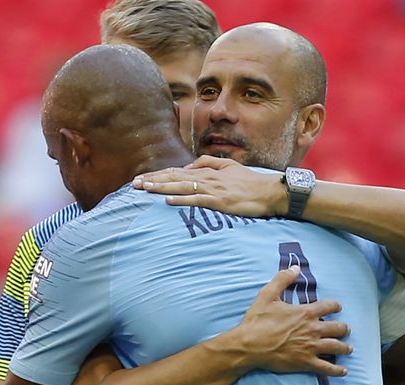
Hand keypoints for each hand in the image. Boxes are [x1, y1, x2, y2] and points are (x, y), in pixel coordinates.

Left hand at [132, 156, 287, 216]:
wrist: (270, 191)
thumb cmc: (250, 182)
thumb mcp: (229, 167)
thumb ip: (209, 163)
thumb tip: (189, 166)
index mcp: (208, 171)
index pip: (177, 172)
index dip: (158, 175)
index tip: (142, 179)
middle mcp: (207, 178)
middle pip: (174, 177)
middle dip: (153, 180)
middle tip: (134, 184)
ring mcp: (213, 189)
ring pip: (182, 187)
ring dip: (162, 188)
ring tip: (145, 189)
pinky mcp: (220, 201)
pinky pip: (197, 200)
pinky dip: (182, 200)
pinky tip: (168, 201)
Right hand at [230, 266, 351, 376]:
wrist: (249, 345)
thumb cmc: (258, 320)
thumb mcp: (268, 294)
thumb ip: (282, 279)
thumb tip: (295, 268)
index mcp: (306, 313)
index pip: (329, 306)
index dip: (336, 306)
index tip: (338, 307)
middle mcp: (313, 329)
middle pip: (338, 328)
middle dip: (344, 328)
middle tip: (346, 329)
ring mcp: (311, 347)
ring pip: (336, 347)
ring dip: (345, 347)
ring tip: (348, 348)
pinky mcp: (306, 363)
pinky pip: (327, 368)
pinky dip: (337, 370)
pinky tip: (343, 371)